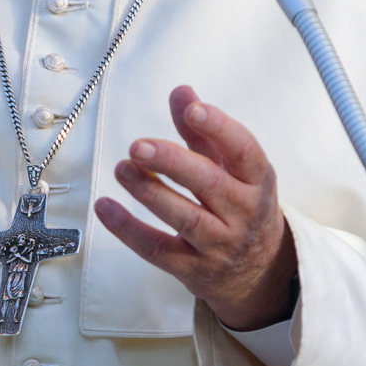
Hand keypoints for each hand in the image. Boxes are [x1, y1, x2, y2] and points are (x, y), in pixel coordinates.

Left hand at [94, 86, 296, 331]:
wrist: (259, 273)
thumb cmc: (241, 207)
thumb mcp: (230, 169)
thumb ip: (203, 132)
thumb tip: (181, 92)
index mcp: (256, 180)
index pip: (244, 151)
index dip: (219, 128)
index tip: (193, 109)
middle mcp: (243, 212)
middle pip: (209, 185)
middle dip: (173, 162)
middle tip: (138, 146)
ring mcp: (219, 244)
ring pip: (185, 218)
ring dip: (149, 192)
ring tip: (123, 168)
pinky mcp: (194, 269)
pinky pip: (158, 250)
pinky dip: (129, 229)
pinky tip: (106, 207)